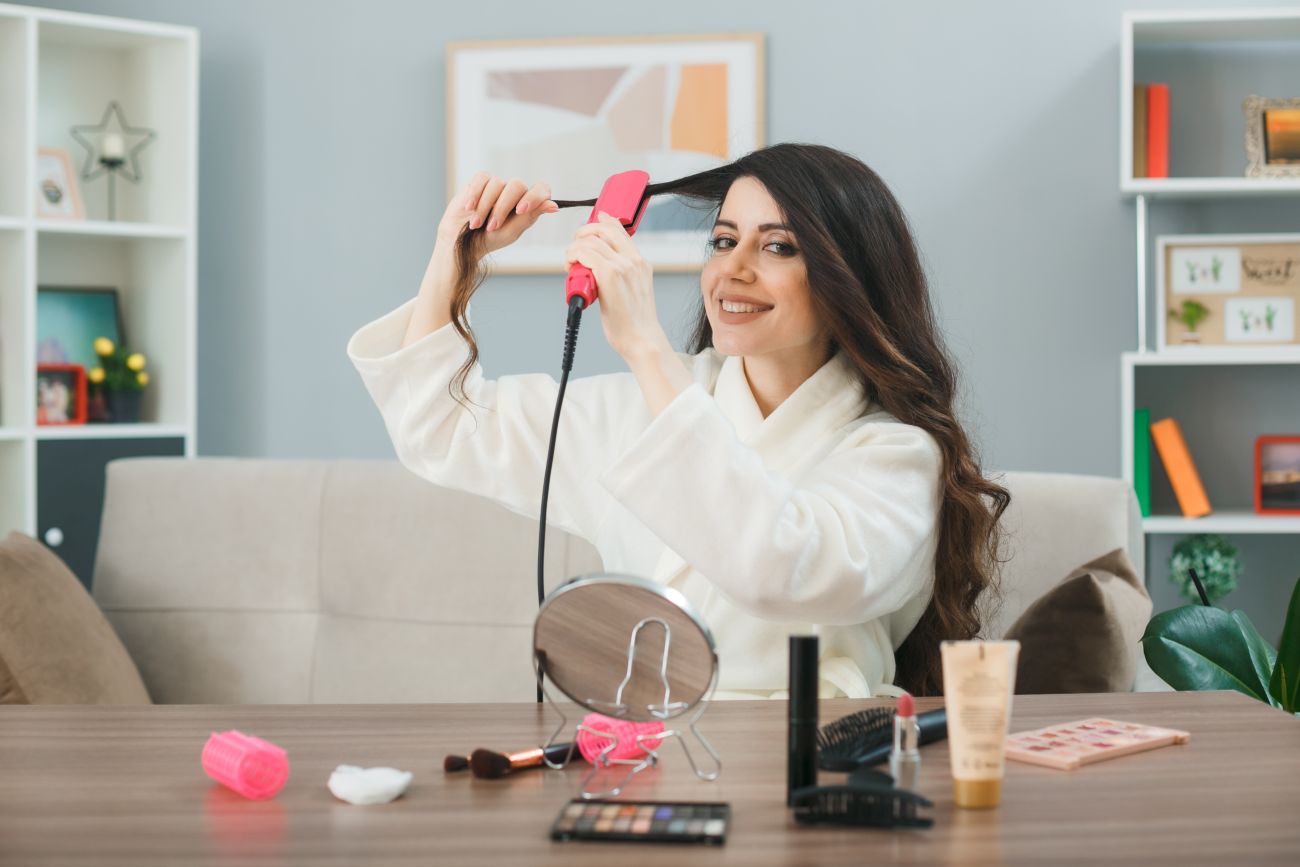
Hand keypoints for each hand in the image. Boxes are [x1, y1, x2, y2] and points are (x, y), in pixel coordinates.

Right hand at [435, 172, 559, 257]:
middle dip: (503, 207)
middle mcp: (514, 193)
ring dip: (485, 207)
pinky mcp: (480, 182)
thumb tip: (553, 206)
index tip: (521, 210)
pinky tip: (470, 208)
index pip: (541, 189)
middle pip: (517, 185)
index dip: (534, 196)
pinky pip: (482, 179)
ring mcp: (497, 186)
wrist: (462, 242)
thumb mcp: (511, 231)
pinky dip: (475, 194)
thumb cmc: (489, 239)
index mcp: (528, 204)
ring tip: (476, 224)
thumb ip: (530, 216)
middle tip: (492, 227)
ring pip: (497, 183)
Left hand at [565, 212, 666, 358]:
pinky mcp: (609, 275)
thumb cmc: (634, 322)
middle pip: (603, 229)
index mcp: (640, 263)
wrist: (642, 339)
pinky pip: (585, 254)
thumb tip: (600, 269)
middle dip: (583, 233)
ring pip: (590, 241)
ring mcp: (623, 266)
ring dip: (574, 249)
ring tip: (571, 265)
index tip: (590, 225)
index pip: (620, 229)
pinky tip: (571, 268)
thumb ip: (622, 275)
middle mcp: (633, 260)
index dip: (601, 221)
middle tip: (574, 248)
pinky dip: (573, 256)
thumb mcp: (634, 291)